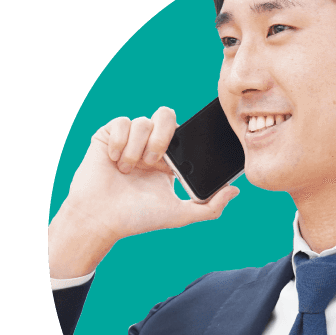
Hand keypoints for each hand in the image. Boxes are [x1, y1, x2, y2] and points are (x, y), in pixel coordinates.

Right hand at [48, 106, 238, 277]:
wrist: (100, 220)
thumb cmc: (136, 218)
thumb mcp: (179, 215)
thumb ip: (210, 207)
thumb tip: (235, 190)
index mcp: (168, 159)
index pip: (184, 133)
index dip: (187, 136)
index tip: (181, 156)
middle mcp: (149, 145)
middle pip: (166, 115)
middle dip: (163, 136)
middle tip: (156, 161)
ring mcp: (128, 139)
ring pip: (143, 121)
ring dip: (138, 148)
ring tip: (128, 170)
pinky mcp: (107, 136)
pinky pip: (120, 122)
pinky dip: (119, 142)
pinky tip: (115, 161)